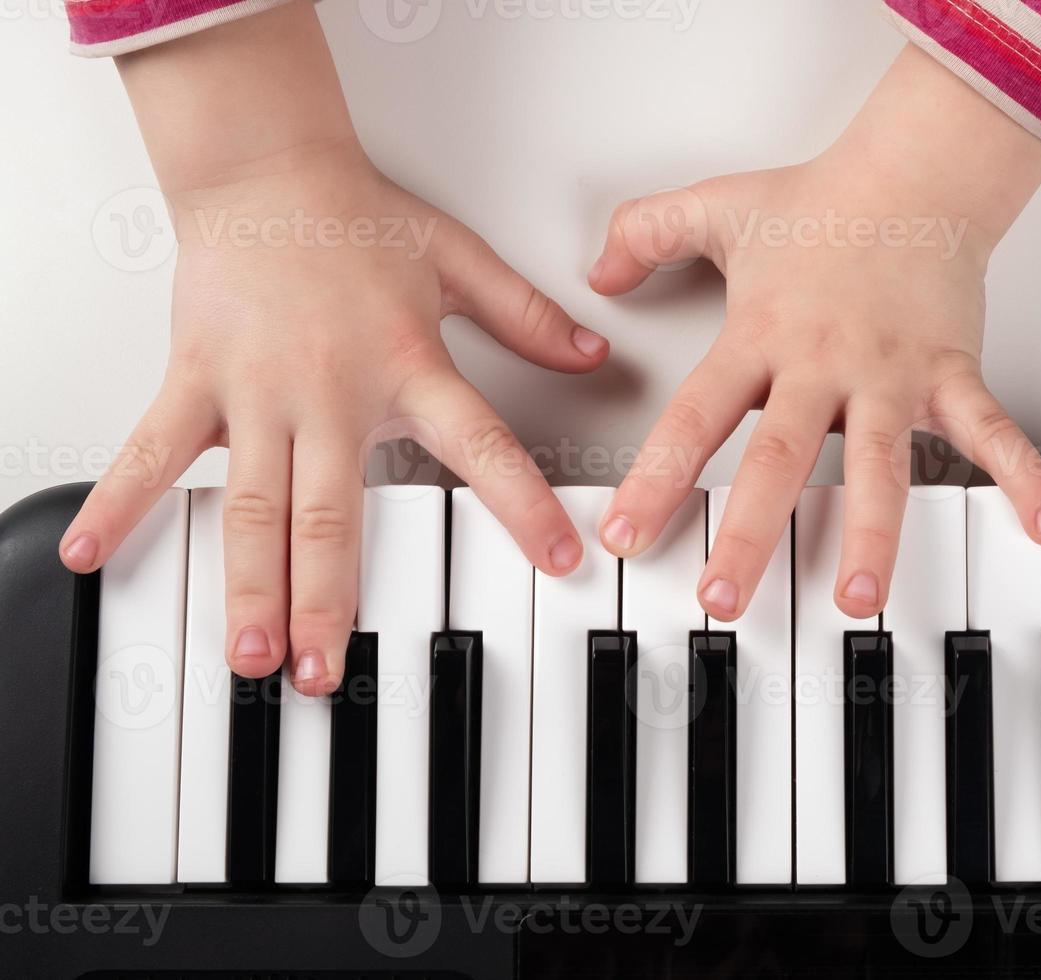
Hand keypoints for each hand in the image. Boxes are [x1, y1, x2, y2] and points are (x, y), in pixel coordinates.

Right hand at [58, 3, 607, 694]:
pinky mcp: (196, 380)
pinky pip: (152, 451)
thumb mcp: (460, 261)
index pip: (481, 446)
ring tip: (250, 652)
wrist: (263, 168)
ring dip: (249, 585)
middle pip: (333, 512)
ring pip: (252, 506)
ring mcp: (256, 392)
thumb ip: (527, 317)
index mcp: (406, 366)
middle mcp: (329, 391)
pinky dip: (120, 502)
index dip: (522, 505)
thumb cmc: (355, 216)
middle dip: (330, 599)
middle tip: (327, 671)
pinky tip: (92, 554)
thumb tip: (595, 352)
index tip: (556, 561)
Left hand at [590, 45, 1040, 621]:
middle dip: (749, 533)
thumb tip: (596, 272)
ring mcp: (890, 374)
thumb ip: (645, 233)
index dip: (655, 479)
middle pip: (777, 458)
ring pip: (878, 466)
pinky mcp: (950, 373)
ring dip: (871, 536)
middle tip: (724, 599)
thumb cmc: (823, 202)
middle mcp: (821, 364)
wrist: (915, 169)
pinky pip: (991, 432)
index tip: (625, 537)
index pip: (693, 418)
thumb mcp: (714, 207)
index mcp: (760, 336)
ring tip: (857, 599)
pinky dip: (1024, 476)